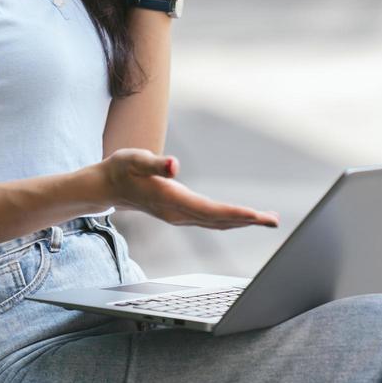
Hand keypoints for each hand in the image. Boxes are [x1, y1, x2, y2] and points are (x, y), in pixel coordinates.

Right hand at [97, 149, 279, 229]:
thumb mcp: (135, 159)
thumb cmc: (122, 168)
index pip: (209, 210)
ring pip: (217, 223)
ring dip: (243, 222)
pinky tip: (244, 218)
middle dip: (247, 221)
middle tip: (274, 220)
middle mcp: (178, 214)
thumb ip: (155, 163)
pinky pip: (212, 221)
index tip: (256, 215)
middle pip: (219, 221)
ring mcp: (180, 217)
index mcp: (172, 201)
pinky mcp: (181, 215)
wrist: (107, 186)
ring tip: (268, 219)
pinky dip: (231, 220)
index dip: (233, 213)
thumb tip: (174, 165)